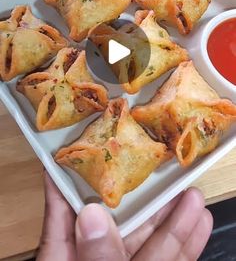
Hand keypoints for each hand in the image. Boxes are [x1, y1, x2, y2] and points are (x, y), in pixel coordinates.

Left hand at [36, 172, 212, 260]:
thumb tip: (90, 214)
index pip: (62, 214)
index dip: (70, 178)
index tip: (83, 146)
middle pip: (115, 225)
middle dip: (141, 197)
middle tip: (159, 166)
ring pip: (148, 247)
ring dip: (172, 221)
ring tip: (191, 192)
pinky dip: (185, 248)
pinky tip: (199, 225)